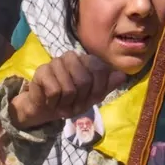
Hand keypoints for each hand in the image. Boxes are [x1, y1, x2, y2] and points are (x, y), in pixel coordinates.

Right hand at [8, 52, 125, 129]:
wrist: (46, 108)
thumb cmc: (72, 100)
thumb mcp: (93, 96)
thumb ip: (107, 85)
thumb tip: (122, 75)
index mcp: (86, 59)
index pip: (99, 70)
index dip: (98, 89)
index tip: (92, 100)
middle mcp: (71, 57)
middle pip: (84, 80)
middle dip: (80, 99)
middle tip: (74, 105)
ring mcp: (55, 62)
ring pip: (69, 88)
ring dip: (67, 103)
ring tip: (63, 104)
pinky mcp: (42, 71)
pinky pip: (54, 91)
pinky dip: (54, 102)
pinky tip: (52, 102)